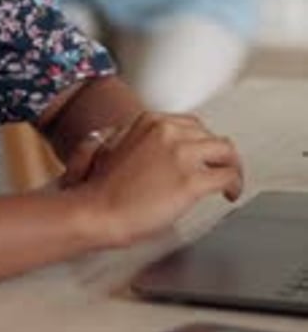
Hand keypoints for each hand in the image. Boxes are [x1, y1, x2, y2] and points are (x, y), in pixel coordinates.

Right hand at [73, 112, 243, 248]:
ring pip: (226, 151)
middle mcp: (168, 130)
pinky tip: (230, 194)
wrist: (96, 211)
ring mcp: (181, 154)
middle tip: (217, 170)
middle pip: (210, 136)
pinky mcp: (190, 181)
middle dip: (215, 154)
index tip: (202, 156)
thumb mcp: (111, 143)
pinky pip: (227, 176)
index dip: (200, 143)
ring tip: (230, 182)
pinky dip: (235, 185)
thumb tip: (148, 143)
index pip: (190, 124)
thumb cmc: (99, 187)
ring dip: (231, 166)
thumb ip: (134, 136)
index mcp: (151, 120)